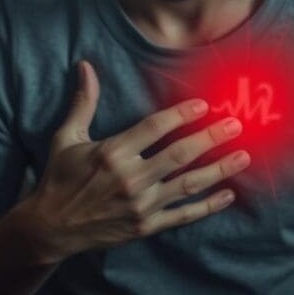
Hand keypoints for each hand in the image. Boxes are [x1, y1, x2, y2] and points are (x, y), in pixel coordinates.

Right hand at [24, 59, 248, 263]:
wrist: (50, 229)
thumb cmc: (59, 179)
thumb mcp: (66, 138)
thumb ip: (83, 103)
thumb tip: (85, 66)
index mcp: (111, 153)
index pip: (155, 128)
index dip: (181, 114)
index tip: (204, 105)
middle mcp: (129, 178)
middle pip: (179, 154)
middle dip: (210, 138)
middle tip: (235, 125)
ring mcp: (140, 205)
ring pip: (188, 184)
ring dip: (218, 170)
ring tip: (243, 156)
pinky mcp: (145, 226)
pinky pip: (183, 215)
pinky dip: (207, 206)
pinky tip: (228, 194)